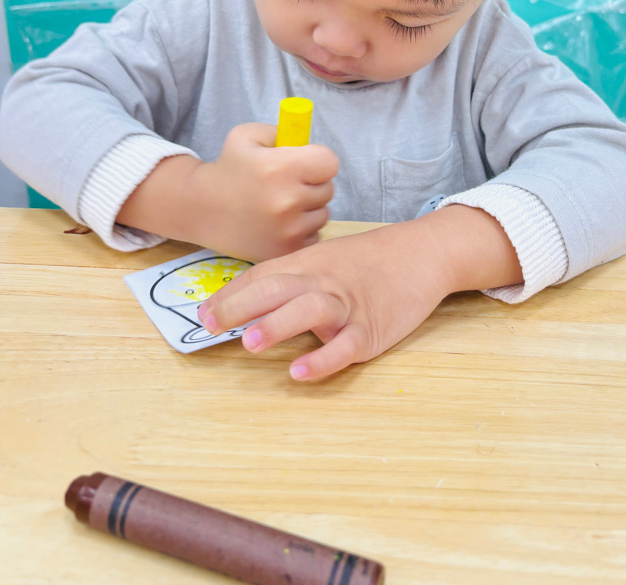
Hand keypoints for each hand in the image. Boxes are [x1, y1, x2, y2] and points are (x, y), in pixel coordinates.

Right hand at [188, 123, 338, 260]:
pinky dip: (302, 229)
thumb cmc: (228, 168)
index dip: (318, 160)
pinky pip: (313, 235)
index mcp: (280, 168)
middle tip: (288, 183)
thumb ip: (282, 131)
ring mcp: (289, 230)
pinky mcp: (286, 250)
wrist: (201, 209)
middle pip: (328, 188)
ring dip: (309, 208)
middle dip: (312, 183)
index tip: (305, 163)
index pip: (330, 162)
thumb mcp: (247, 135)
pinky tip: (279, 223)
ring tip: (281, 203)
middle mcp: (288, 201)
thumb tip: (308, 141)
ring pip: (322, 213)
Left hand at [197, 220, 452, 380]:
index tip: (203, 314)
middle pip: (278, 288)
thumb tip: (246, 301)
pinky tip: (301, 371)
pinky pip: (346, 345)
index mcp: (308, 263)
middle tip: (212, 325)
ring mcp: (348, 305)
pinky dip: (324, 358)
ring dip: (278, 324)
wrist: (422, 253)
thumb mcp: (326, 259)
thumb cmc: (367, 260)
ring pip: (310, 310)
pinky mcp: (372, 328)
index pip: (262, 276)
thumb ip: (290, 278)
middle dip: (241, 306)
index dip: (231, 295)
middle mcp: (323, 281)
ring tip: (250, 343)